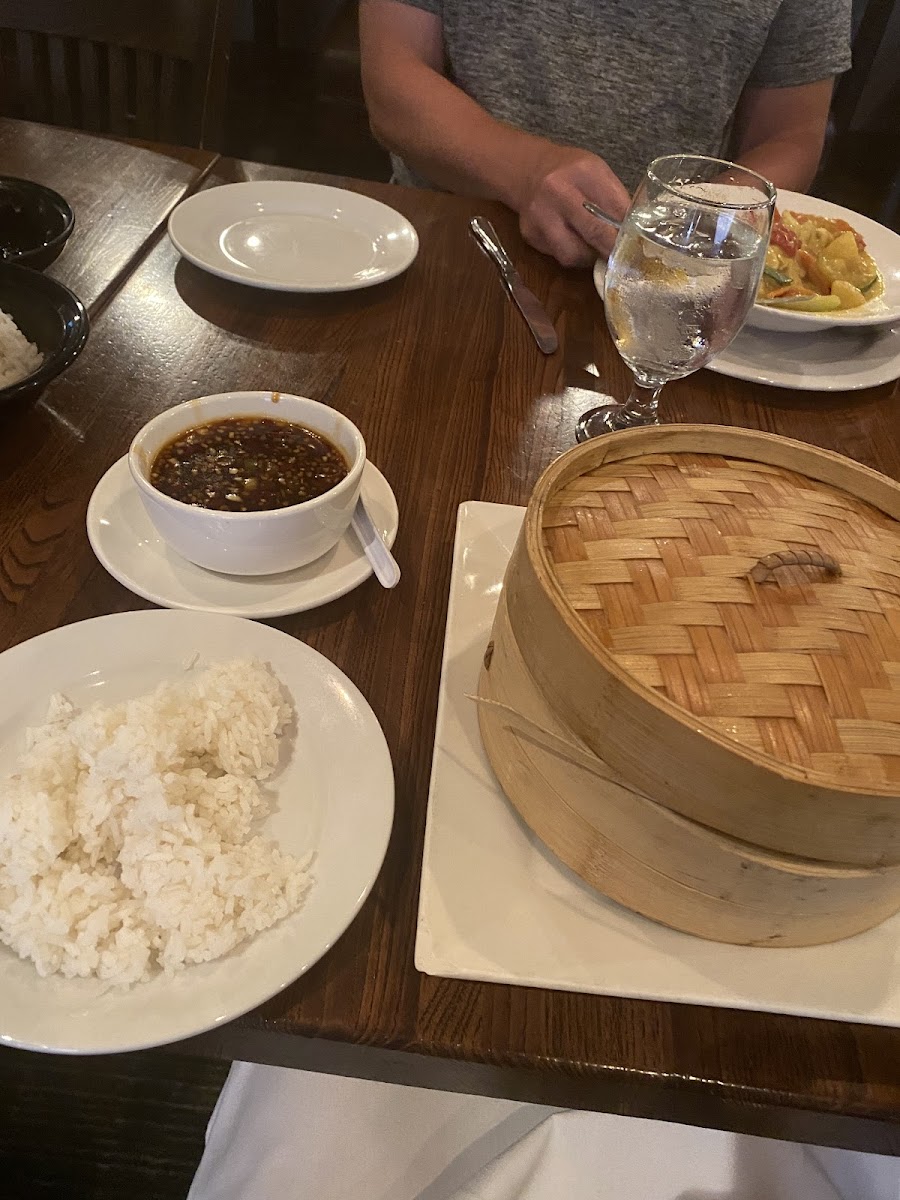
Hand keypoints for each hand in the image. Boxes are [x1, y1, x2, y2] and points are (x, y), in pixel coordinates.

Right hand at [513, 144, 630, 266]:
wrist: (528, 170)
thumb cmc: (570, 173)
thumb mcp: (597, 173)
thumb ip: (614, 198)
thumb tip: (632, 232)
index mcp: (584, 172)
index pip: (615, 208)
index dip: (628, 230)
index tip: (635, 242)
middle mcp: (558, 192)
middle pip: (595, 232)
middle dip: (610, 248)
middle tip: (619, 257)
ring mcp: (540, 215)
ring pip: (573, 254)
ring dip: (587, 257)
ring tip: (592, 248)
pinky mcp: (530, 234)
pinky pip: (557, 256)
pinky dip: (571, 254)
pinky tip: (572, 242)